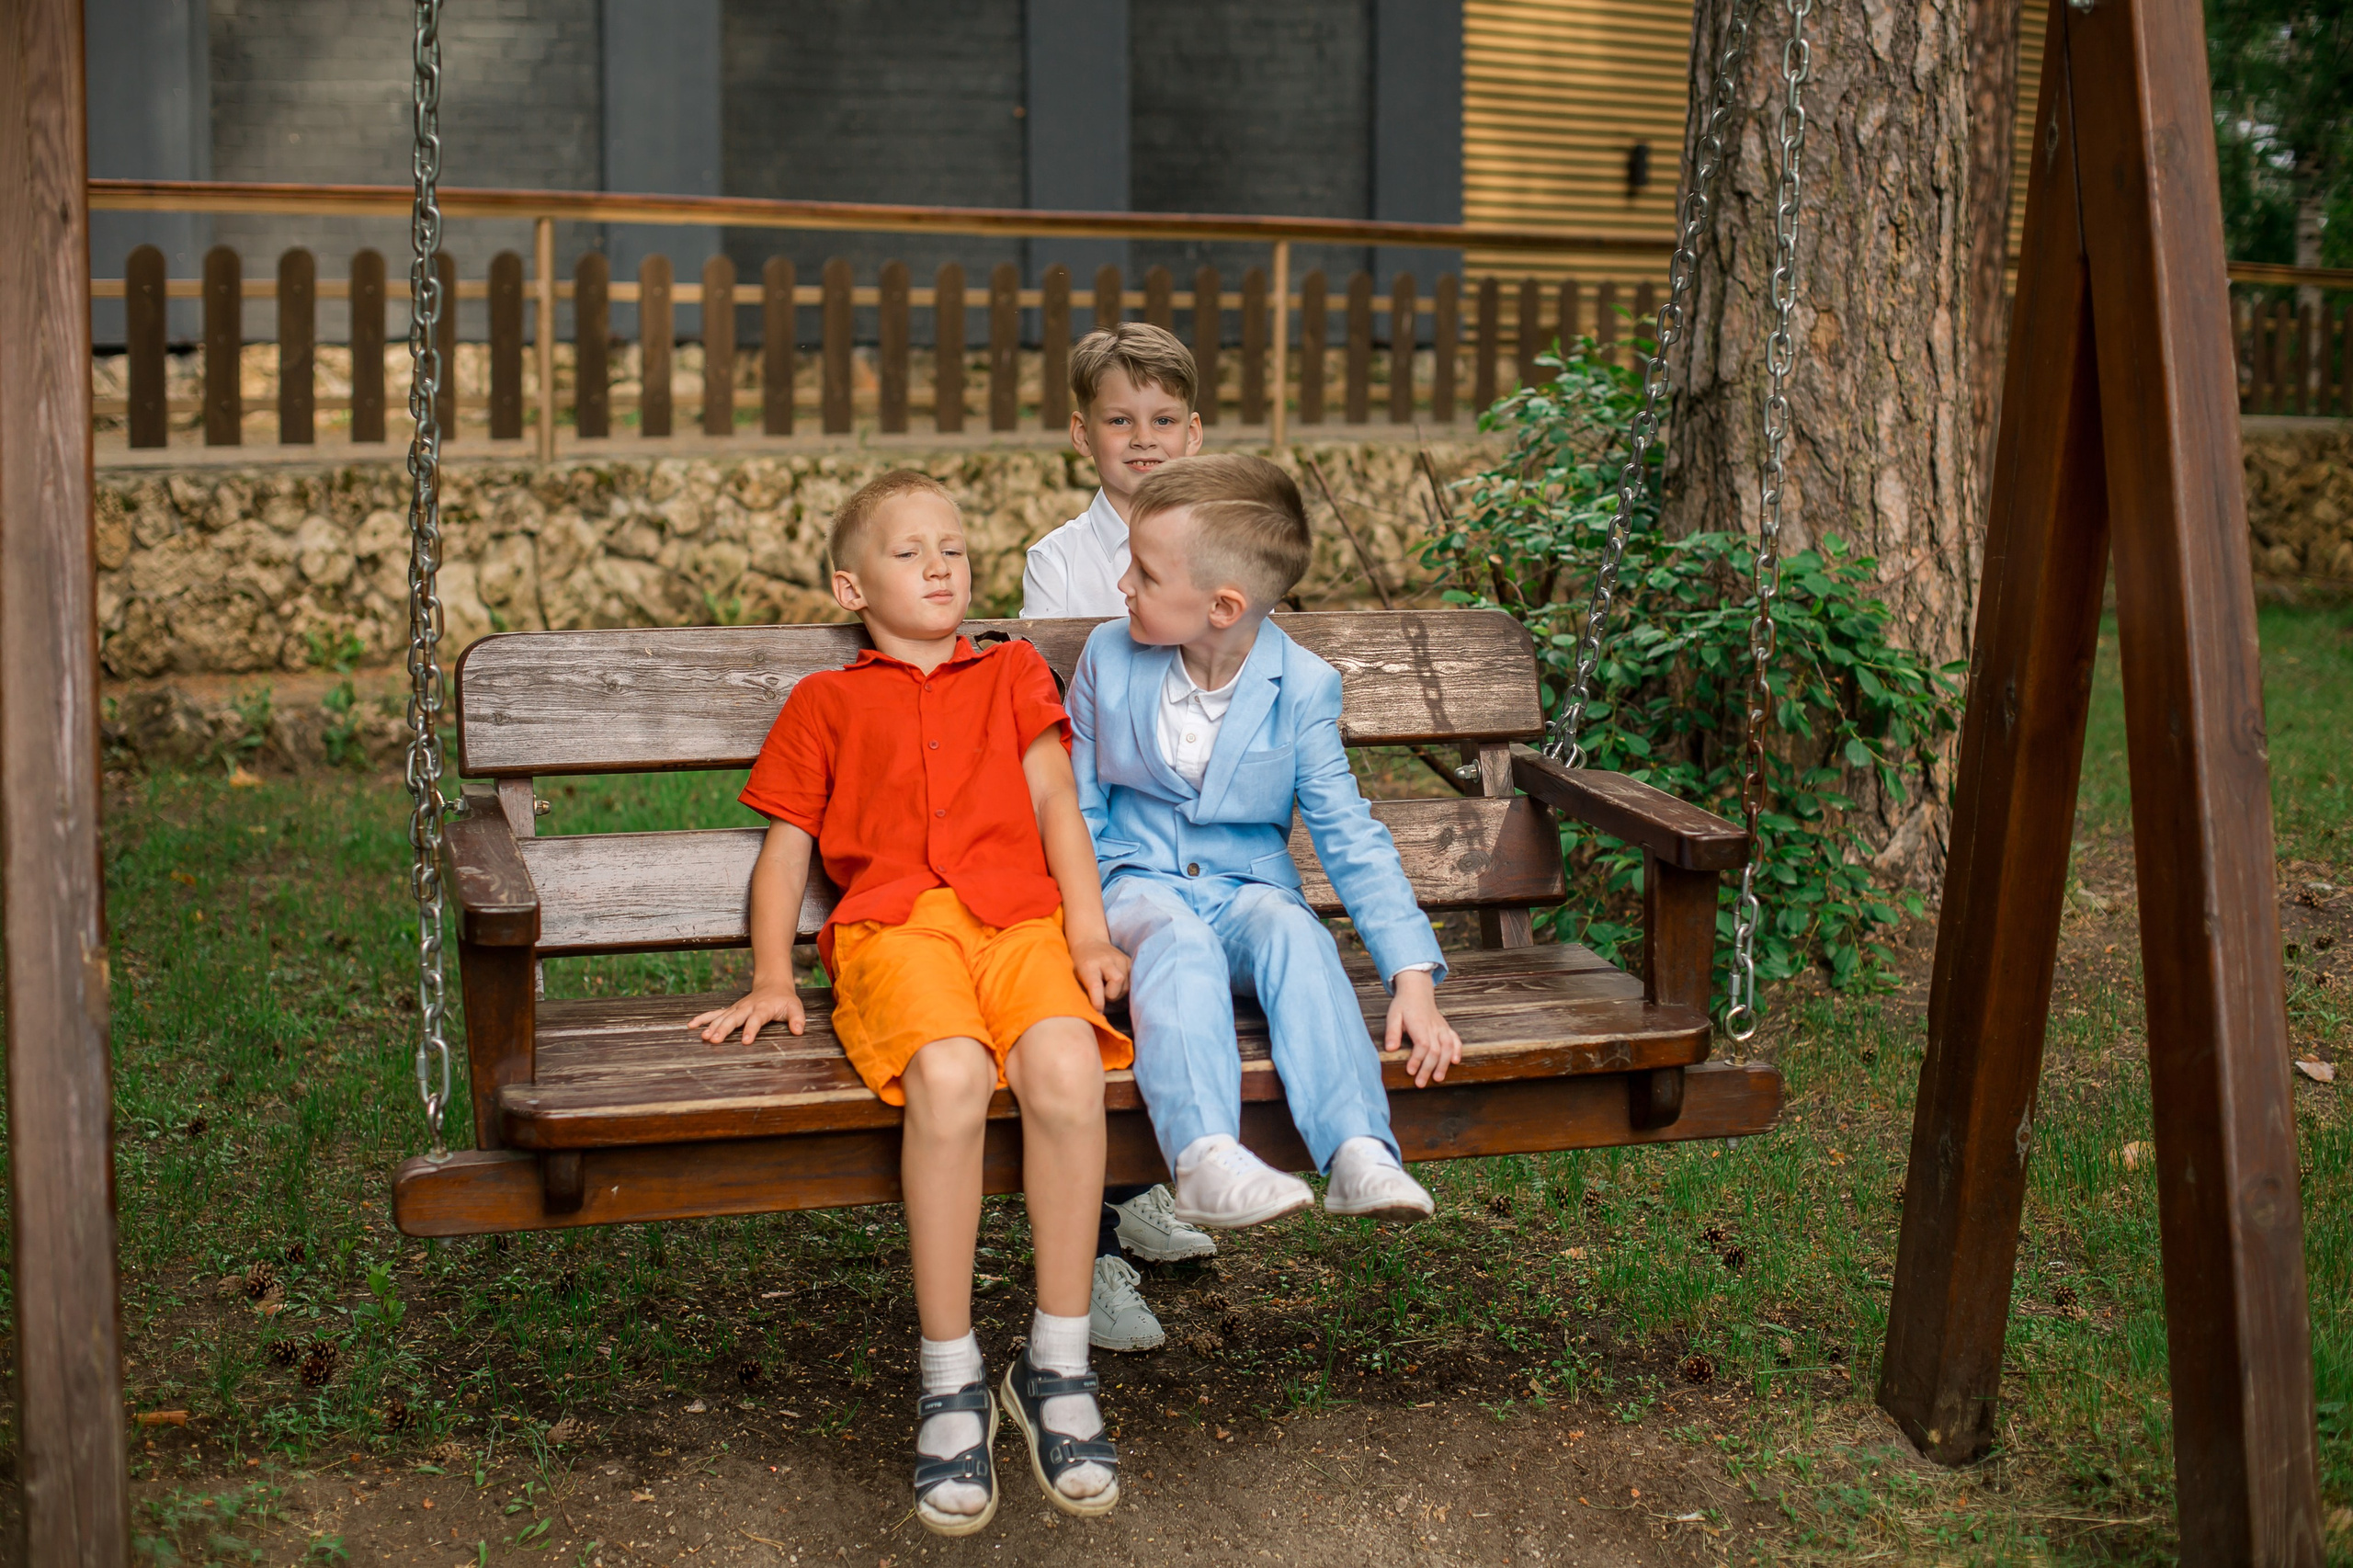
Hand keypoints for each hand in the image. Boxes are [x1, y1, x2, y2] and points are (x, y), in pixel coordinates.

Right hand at [691, 978, 805, 1045]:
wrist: (773, 985)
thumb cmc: (785, 1000)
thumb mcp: (795, 1008)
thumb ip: (797, 1019)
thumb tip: (798, 1031)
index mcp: (763, 1008)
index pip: (756, 1019)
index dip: (751, 1029)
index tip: (745, 1041)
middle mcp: (747, 1007)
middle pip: (734, 1018)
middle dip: (724, 1029)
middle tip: (715, 1040)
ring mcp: (737, 1008)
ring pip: (722, 1016)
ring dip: (712, 1026)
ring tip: (704, 1037)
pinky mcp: (731, 1010)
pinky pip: (715, 1013)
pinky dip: (703, 1018)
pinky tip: (690, 1025)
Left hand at [1070, 936, 1130, 1010]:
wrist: (1090, 942)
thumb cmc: (1081, 964)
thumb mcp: (1077, 976)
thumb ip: (1087, 992)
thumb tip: (1097, 1013)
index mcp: (1089, 965)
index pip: (1096, 985)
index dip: (1098, 1000)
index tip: (1098, 1010)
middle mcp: (1106, 960)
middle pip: (1117, 982)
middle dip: (1111, 994)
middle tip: (1103, 993)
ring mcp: (1120, 959)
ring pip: (1126, 985)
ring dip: (1118, 992)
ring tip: (1108, 987)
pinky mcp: (1129, 961)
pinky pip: (1131, 982)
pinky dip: (1123, 987)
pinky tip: (1115, 983)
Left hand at [1382, 969, 1461, 1087]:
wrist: (1417, 991)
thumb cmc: (1404, 1005)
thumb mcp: (1393, 1015)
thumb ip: (1392, 1032)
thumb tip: (1390, 1049)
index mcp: (1419, 1024)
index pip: (1422, 1044)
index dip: (1417, 1059)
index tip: (1410, 1071)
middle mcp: (1433, 1027)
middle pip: (1435, 1050)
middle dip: (1428, 1068)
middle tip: (1420, 1083)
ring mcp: (1441, 1028)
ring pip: (1447, 1047)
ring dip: (1444, 1064)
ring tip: (1438, 1078)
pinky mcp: (1446, 1029)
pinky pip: (1455, 1040)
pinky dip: (1457, 1050)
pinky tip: (1455, 1062)